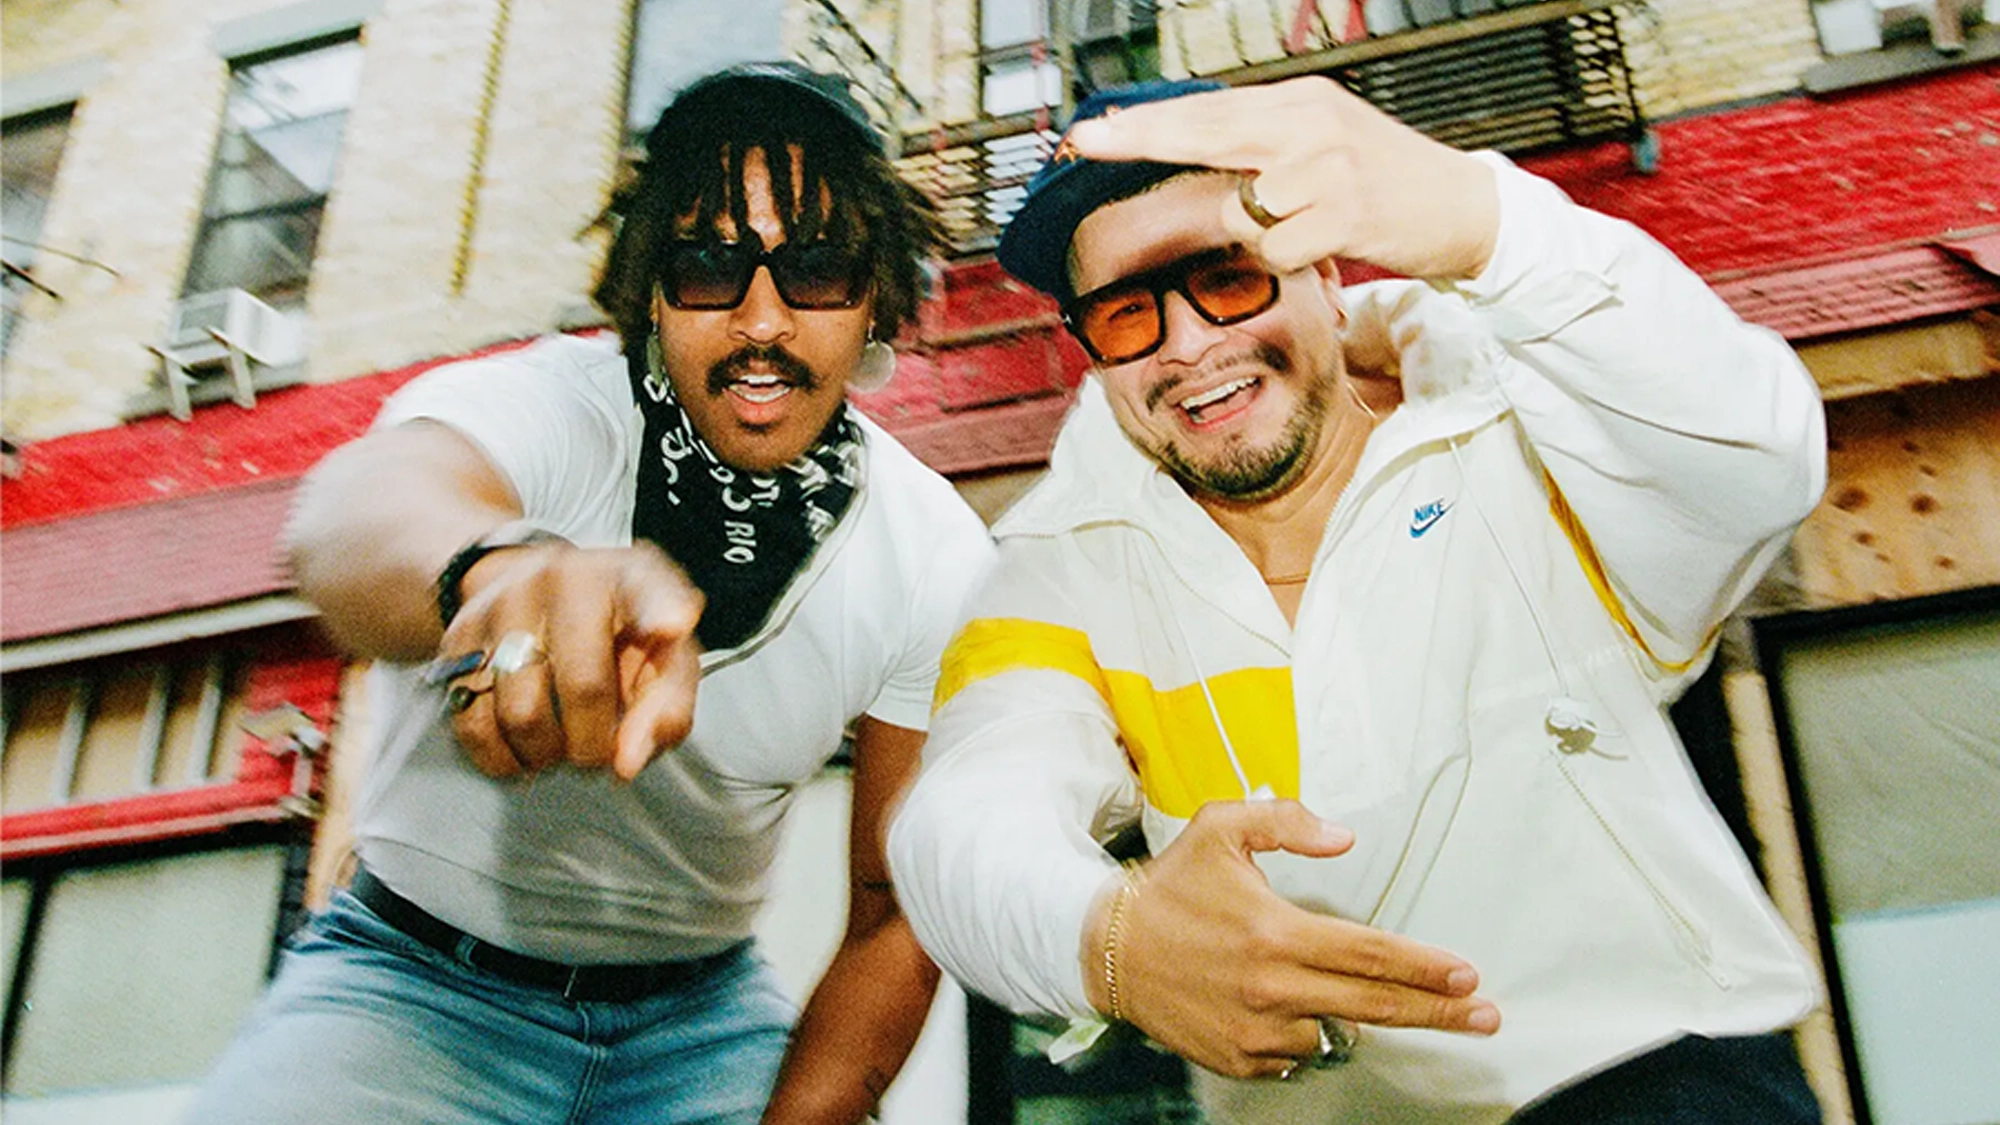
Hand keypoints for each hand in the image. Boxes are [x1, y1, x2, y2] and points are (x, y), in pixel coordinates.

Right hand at [438, 541, 703, 780]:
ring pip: (521, 714)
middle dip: (594, 745)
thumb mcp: (659, 654)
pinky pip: (472, 723)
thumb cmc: (614, 632)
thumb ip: (667, 706)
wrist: (530, 589)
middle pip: (584, 686)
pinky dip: (501, 759)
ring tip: (560, 748)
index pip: (647, 590)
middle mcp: (561, 580)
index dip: (661, 610)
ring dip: (546, 755)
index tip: (672, 627)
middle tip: (596, 754)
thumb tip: (627, 763)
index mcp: (625, 577)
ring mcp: (502, 606)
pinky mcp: (457, 640)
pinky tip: (522, 750)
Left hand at [1065, 77, 1498, 280]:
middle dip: (1142, 142)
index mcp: (1301, 103)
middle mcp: (1311, 124)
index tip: (1096, 129)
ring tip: (1302, 230)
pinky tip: (1320, 248)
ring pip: (1241, 208)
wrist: (1464, 207)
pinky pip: (1277, 248)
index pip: (1207, 110)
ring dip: (1256, 234)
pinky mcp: (1347, 211)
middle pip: (1206, 133)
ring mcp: (1329, 166)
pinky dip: (1287, 259)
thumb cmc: (1388, 181)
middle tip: (1092, 142)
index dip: (1147, 123)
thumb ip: (1265, 143)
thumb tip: (1195, 146)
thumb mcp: (1324, 142)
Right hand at [1088, 798, 1498, 1078]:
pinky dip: (1298, 1032)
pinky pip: (1293, 1053)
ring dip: (1345, 1014)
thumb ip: (1287, 823)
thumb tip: (1345, 837)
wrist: (1105, 948)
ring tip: (1320, 985)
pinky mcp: (1237, 1059)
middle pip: (1376, 1007)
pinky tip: (1273, 1004)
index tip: (1466, 975)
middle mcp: (1271, 988)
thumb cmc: (1168, 887)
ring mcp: (1255, 1030)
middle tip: (1484, 1016)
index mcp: (1275, 932)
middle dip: (1438, 1013)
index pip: (1371, 955)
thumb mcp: (1221, 828)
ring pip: (1333, 1033)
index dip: (1426, 968)